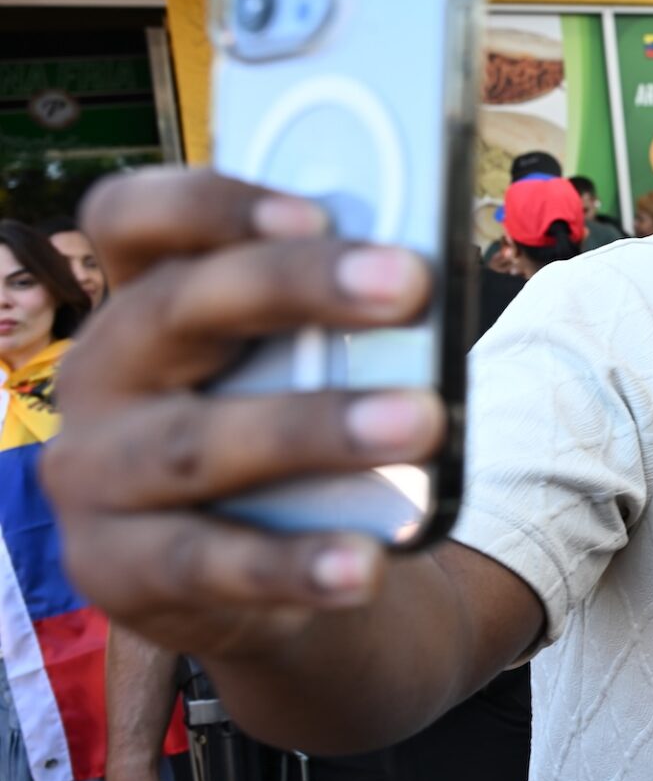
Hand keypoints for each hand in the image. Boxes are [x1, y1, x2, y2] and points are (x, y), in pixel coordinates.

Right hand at [42, 169, 441, 656]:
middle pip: (179, 309)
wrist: (263, 576)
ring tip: (423, 421)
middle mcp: (104, 374)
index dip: (211, 204)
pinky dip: (294, 563)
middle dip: (297, 287)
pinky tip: (363, 562)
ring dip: (315, 428)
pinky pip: (206, 563)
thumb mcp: (301, 364)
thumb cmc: (288, 427)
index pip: (133, 218)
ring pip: (197, 443)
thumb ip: (337, 318)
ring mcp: (96, 474)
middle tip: (411, 284)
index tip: (312, 211)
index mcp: (146, 297)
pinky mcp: (115, 568)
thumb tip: (427, 274)